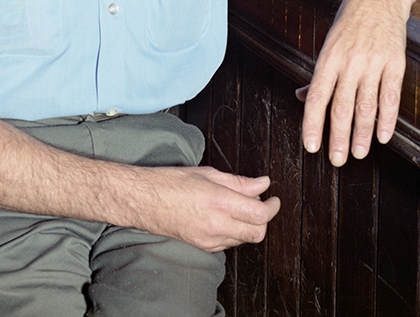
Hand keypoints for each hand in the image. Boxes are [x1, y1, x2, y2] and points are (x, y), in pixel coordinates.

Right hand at [135, 167, 280, 251]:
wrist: (145, 200)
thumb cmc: (171, 182)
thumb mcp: (209, 173)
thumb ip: (239, 182)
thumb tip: (262, 184)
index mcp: (220, 202)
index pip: (259, 214)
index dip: (272, 206)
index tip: (274, 199)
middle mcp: (217, 224)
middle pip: (257, 233)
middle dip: (264, 220)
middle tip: (263, 204)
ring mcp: (209, 239)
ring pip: (244, 240)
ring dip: (250, 226)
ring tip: (242, 208)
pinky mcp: (203, 246)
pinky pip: (229, 244)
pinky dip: (235, 233)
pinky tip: (227, 218)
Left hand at [295, 0, 413, 165]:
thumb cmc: (350, 22)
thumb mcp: (328, 44)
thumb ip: (318, 75)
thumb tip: (300, 97)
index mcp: (329, 57)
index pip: (317, 96)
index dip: (313, 124)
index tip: (311, 146)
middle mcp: (350, 61)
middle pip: (342, 106)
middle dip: (338, 137)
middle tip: (337, 160)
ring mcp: (374, 62)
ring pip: (366, 106)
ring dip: (363, 134)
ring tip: (359, 153)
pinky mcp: (395, 63)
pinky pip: (391, 97)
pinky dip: (387, 119)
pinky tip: (384, 136)